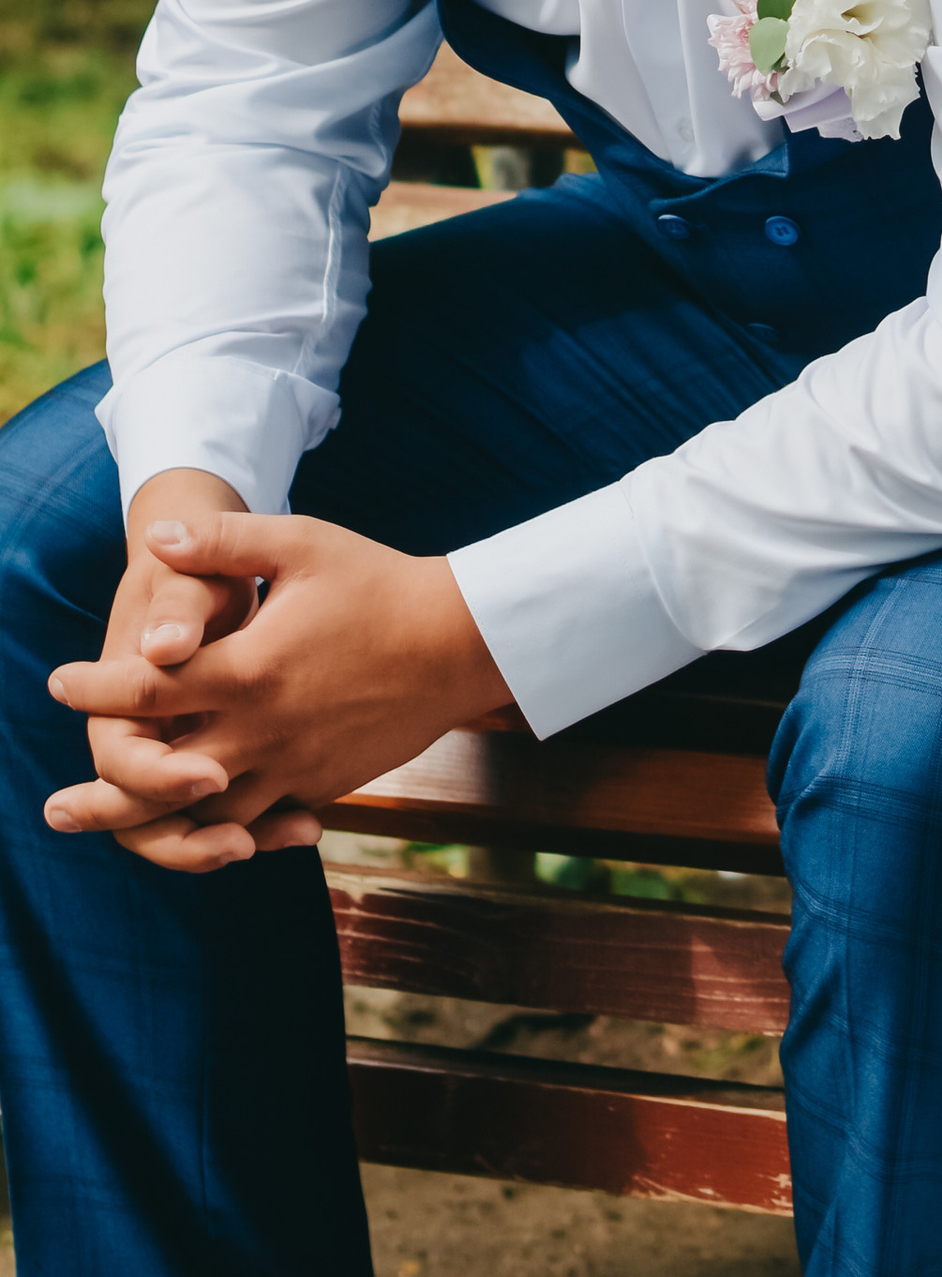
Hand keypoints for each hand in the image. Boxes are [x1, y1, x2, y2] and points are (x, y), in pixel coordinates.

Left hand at [45, 506, 508, 873]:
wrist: (458, 643)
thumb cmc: (377, 583)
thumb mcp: (301, 545)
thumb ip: (224, 544)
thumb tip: (154, 537)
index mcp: (249, 669)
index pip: (149, 689)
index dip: (95, 689)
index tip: (57, 685)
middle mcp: (262, 729)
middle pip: (162, 778)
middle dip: (103, 794)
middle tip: (55, 807)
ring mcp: (292, 766)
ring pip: (206, 818)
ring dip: (155, 827)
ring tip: (115, 833)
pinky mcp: (320, 786)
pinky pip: (257, 824)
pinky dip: (221, 833)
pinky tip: (200, 834)